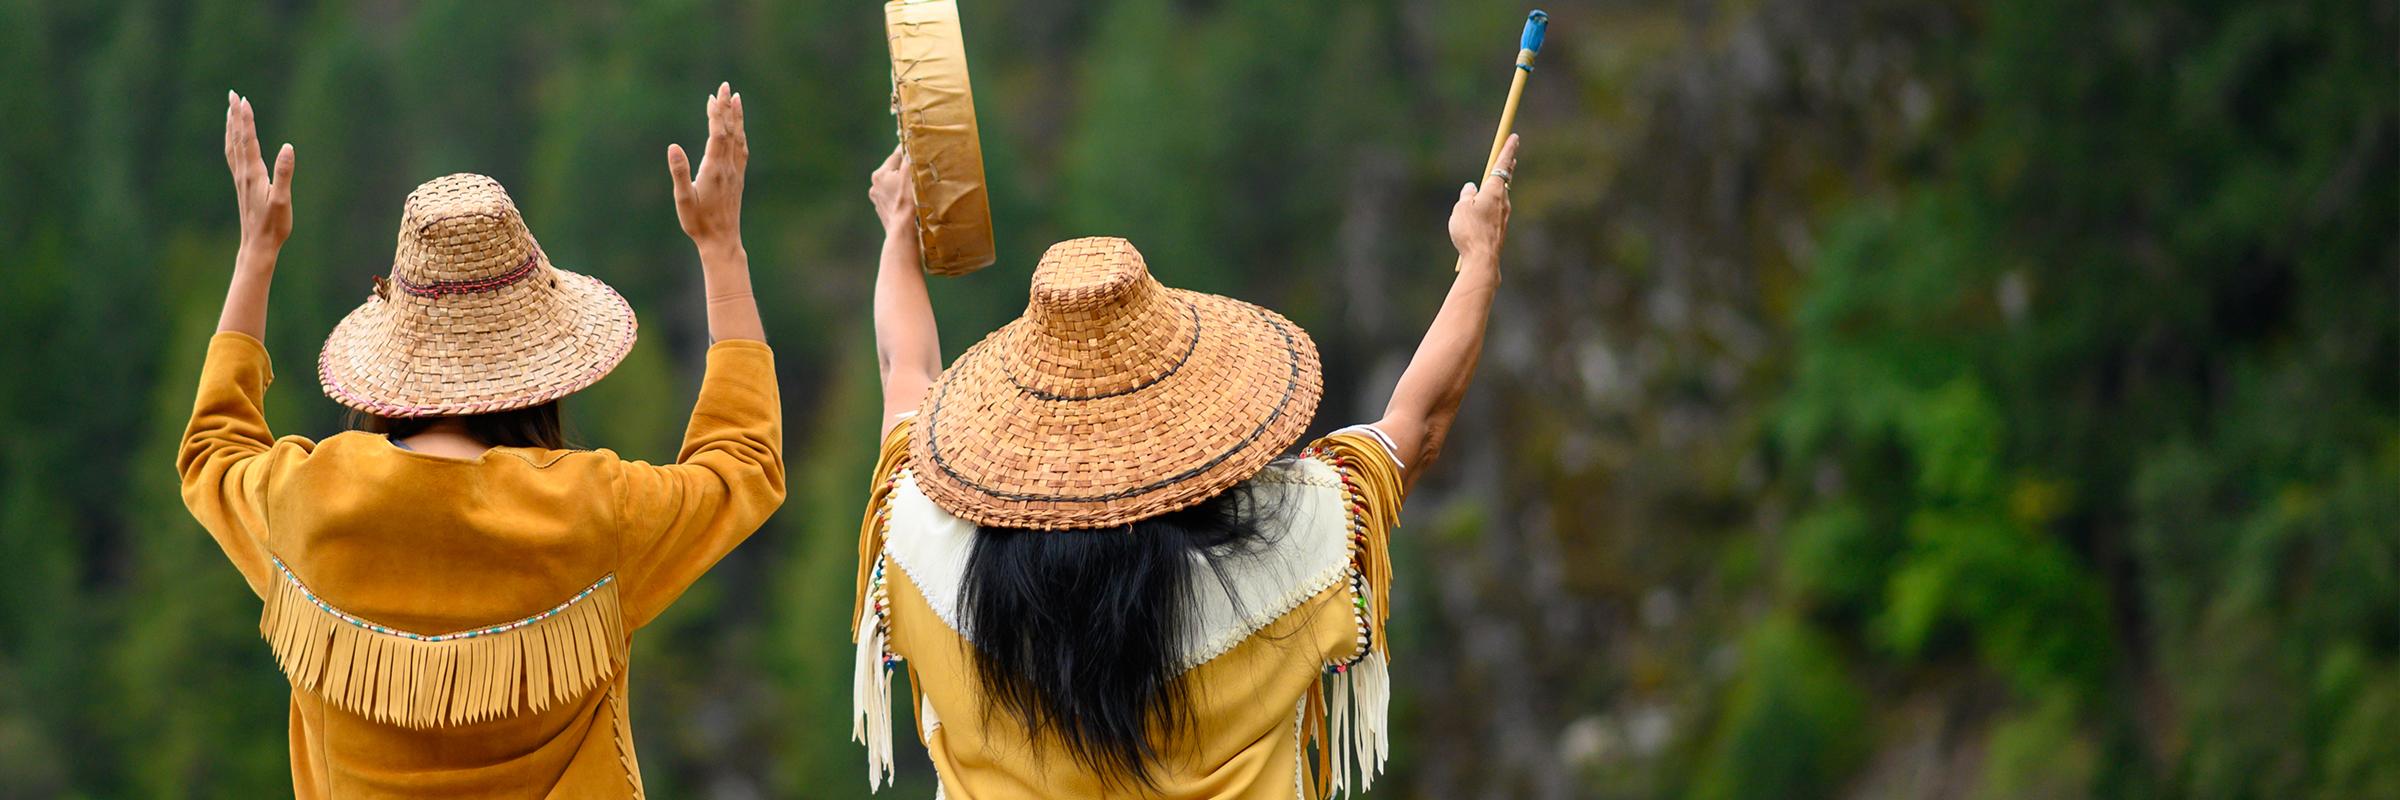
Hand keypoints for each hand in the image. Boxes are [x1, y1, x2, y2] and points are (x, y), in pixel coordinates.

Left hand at [224, 90, 294, 254]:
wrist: (257, 245)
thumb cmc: (273, 225)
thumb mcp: (283, 200)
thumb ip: (284, 173)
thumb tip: (287, 147)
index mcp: (253, 173)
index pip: (248, 139)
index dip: (246, 119)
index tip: (243, 99)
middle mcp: (243, 173)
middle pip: (237, 138)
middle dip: (235, 115)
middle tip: (233, 94)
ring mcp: (240, 179)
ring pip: (232, 146)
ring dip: (231, 126)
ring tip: (230, 110)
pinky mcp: (241, 185)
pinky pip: (233, 157)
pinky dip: (232, 142)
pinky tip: (234, 141)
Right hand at [667, 82, 747, 250]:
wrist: (722, 241)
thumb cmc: (699, 222)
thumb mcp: (683, 199)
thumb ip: (679, 172)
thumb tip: (672, 147)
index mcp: (714, 169)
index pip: (718, 134)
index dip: (717, 113)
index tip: (716, 95)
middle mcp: (728, 167)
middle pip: (730, 131)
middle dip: (727, 107)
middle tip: (726, 86)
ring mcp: (735, 172)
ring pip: (738, 138)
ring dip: (737, 118)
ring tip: (736, 99)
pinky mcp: (738, 179)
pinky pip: (741, 150)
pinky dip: (740, 134)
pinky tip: (739, 130)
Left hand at [870, 145, 917, 235]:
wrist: (902, 231)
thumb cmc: (908, 201)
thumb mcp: (910, 175)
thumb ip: (909, 158)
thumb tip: (910, 143)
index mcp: (880, 174)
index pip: (896, 155)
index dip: (908, 150)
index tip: (917, 146)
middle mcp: (875, 185)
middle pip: (894, 171)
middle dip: (905, 170)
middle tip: (919, 169)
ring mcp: (877, 199)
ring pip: (893, 185)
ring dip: (902, 185)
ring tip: (915, 188)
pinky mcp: (883, 211)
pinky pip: (893, 199)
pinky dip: (900, 198)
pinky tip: (910, 202)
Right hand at [1449, 133, 1517, 261]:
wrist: (1482, 259)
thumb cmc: (1470, 231)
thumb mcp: (1461, 208)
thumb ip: (1466, 195)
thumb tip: (1471, 187)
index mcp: (1494, 191)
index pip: (1502, 165)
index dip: (1508, 150)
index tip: (1514, 137)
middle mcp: (1503, 201)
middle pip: (1505, 179)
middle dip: (1507, 167)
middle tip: (1510, 156)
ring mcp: (1504, 216)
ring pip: (1500, 197)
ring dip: (1496, 188)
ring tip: (1487, 186)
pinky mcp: (1500, 229)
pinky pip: (1495, 211)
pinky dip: (1490, 205)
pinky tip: (1481, 213)